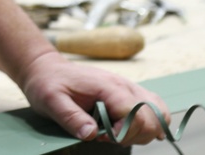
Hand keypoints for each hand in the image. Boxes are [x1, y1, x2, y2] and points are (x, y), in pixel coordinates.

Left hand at [19, 50, 169, 145]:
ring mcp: (129, 88)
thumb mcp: (52, 101)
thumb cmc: (48, 83)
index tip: (103, 136)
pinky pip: (152, 107)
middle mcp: (125, 85)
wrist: (47, 67)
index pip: (135, 114)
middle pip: (152, 118)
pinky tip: (133, 130)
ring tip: (115, 133)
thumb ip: (71, 117)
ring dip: (142, 131)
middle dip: (134, 135)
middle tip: (107, 136)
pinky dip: (150, 122)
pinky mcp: (127, 92)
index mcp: (108, 86)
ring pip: (157, 113)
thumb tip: (91, 134)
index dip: (124, 132)